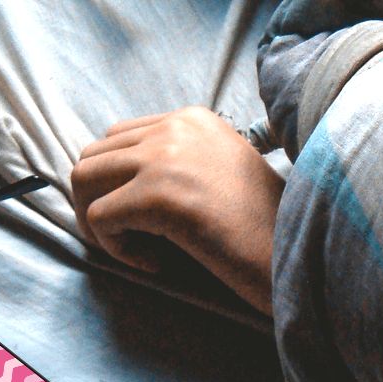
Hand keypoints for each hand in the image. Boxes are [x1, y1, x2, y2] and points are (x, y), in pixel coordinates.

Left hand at [71, 106, 284, 315]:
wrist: (300, 253)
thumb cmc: (266, 228)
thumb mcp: (222, 173)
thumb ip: (178, 164)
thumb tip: (118, 186)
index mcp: (192, 118)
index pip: (116, 138)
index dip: (114, 184)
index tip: (142, 221)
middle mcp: (175, 126)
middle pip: (92, 155)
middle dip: (95, 202)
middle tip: (125, 240)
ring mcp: (165, 158)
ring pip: (83, 180)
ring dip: (97, 222)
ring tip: (133, 250)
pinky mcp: (158, 196)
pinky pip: (99, 218)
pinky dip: (115, 249)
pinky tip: (154, 263)